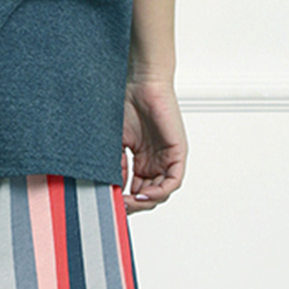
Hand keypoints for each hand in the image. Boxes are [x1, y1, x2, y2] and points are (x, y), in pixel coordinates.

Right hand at [121, 76, 187, 213]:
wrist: (141, 82)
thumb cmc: (127, 103)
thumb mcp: (116, 141)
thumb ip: (116, 164)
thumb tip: (111, 187)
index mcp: (142, 159)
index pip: (136, 189)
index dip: (124, 199)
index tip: (111, 203)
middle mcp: (155, 161)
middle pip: (149, 194)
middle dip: (134, 204)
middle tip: (120, 205)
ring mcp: (167, 158)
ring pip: (161, 191)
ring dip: (146, 201)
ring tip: (130, 201)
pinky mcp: (177, 153)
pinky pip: (173, 181)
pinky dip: (159, 191)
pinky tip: (143, 194)